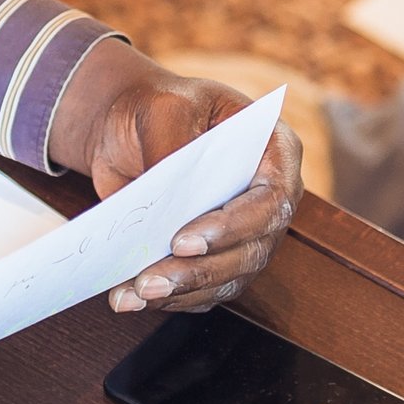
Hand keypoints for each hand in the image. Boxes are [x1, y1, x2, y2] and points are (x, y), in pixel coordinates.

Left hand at [45, 38, 301, 312]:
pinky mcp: (215, 256)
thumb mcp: (164, 107)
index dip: (232, 227)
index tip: (183, 240)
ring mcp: (244, 233)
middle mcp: (267, 199)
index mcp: (274, 152)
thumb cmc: (159, 105)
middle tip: (151, 280)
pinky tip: (130, 298)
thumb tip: (168, 195)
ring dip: (182, 291)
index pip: (270, 201)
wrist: (132, 127)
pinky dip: (169, 298)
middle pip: (251, 251)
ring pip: (227, 278)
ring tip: (136, 293)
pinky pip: (202, 290)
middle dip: (200, 270)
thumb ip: (170, 146)